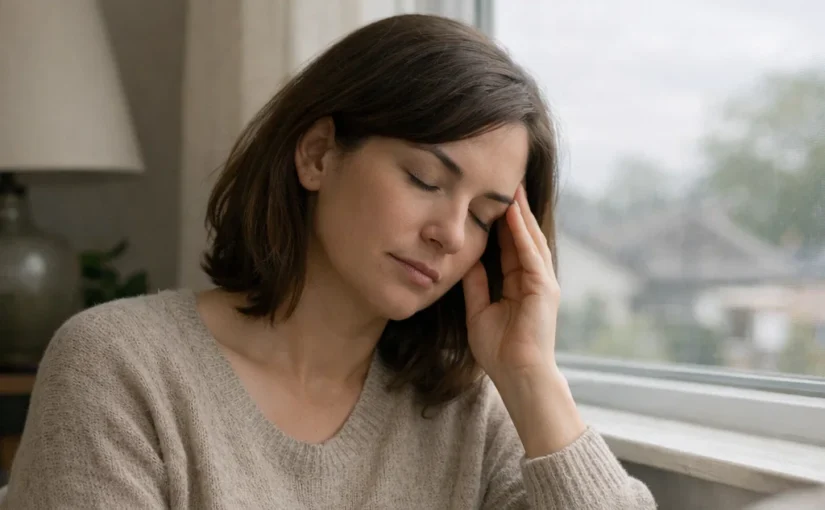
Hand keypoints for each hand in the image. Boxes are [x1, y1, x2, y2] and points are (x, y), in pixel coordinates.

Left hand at [462, 184, 560, 384]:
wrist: (517, 375)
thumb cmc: (498, 351)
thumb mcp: (478, 310)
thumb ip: (476, 284)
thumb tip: (467, 259)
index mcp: (519, 284)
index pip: (509, 246)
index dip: (500, 223)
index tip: (488, 200)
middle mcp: (534, 279)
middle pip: (522, 237)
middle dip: (514, 211)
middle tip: (504, 182)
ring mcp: (542, 282)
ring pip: (530, 239)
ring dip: (520, 214)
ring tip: (511, 188)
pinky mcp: (544, 288)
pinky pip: (531, 254)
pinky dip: (521, 233)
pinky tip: (512, 214)